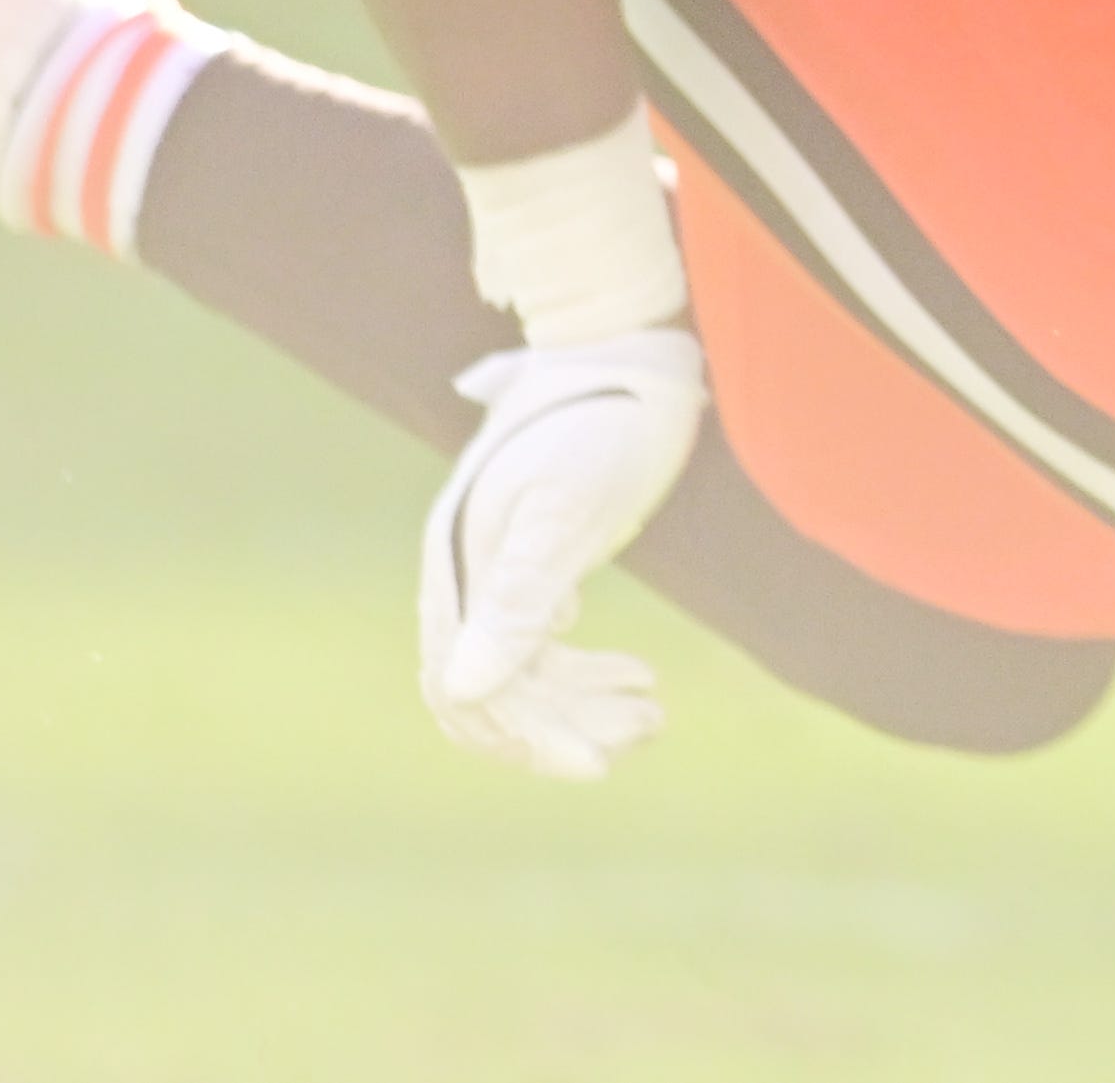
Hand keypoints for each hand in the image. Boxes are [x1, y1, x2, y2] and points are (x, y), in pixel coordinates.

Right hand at [418, 329, 703, 777]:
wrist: (629, 348)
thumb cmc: (603, 417)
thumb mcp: (568, 505)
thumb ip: (519, 594)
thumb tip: (468, 688)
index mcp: (459, 570)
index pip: (469, 688)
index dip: (528, 734)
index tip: (596, 766)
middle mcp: (467, 578)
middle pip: (496, 690)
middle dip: (565, 724)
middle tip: (648, 732)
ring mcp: (499, 571)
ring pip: (526, 673)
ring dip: (584, 703)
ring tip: (655, 713)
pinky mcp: (538, 562)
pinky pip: (544, 643)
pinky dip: (586, 671)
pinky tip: (636, 678)